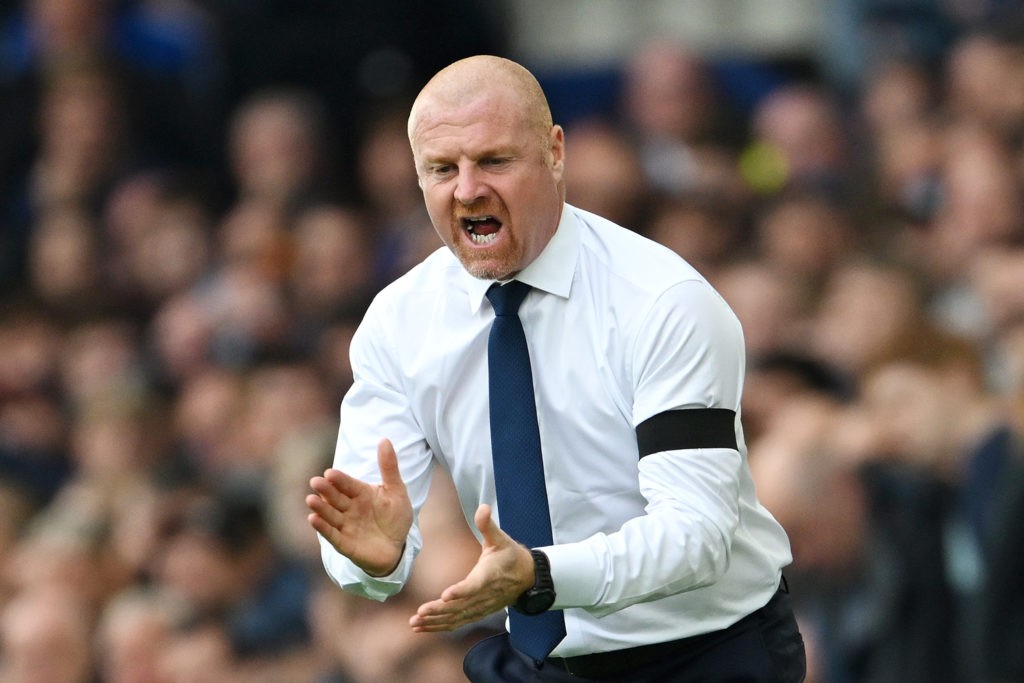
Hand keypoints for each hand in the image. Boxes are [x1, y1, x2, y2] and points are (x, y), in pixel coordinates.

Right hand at [306, 438, 412, 575]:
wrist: (398, 547)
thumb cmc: (395, 517)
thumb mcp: (396, 491)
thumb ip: (389, 467)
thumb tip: (385, 439)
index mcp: (360, 493)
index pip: (347, 484)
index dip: (339, 479)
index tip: (330, 472)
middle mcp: (349, 508)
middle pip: (335, 497)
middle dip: (326, 490)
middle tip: (316, 481)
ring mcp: (346, 526)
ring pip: (330, 515)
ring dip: (320, 508)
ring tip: (311, 500)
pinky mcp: (345, 544)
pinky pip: (332, 535)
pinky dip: (323, 528)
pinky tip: (313, 519)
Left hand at [409, 504, 534, 631]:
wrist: (526, 577)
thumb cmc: (510, 555)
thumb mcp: (501, 538)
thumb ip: (488, 525)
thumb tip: (483, 507)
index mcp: (489, 575)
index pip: (475, 585)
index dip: (461, 591)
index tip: (446, 595)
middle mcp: (485, 594)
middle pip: (461, 606)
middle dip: (439, 611)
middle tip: (420, 613)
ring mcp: (481, 606)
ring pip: (457, 618)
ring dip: (436, 622)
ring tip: (415, 623)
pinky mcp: (478, 612)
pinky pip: (458, 623)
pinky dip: (440, 626)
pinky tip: (423, 628)